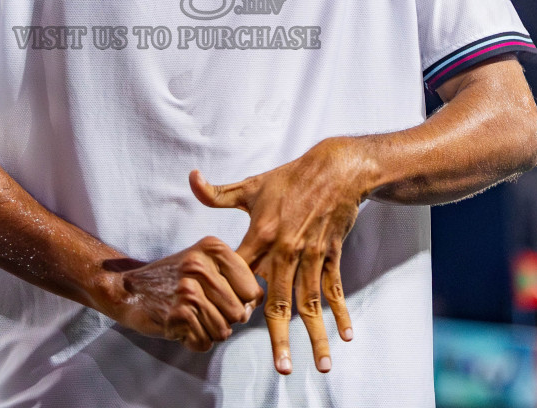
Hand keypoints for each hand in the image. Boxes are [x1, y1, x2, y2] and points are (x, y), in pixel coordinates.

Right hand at [104, 236, 263, 351]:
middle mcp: (200, 266)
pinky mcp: (177, 315)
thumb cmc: (174, 279)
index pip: (252, 290)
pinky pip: (204, 342)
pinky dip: (194, 340)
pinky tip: (181, 325)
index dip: (242, 301)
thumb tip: (251, 310)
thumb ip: (235, 281)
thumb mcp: (205, 264)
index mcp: (213, 248)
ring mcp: (187, 291)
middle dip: (225, 319)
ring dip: (209, 331)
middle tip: (203, 309)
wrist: (129, 289)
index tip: (221, 297)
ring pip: (224, 331)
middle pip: (240, 314)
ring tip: (191, 316)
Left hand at [191, 137, 371, 374]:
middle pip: (280, 301)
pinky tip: (345, 335)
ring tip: (319, 364)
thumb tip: (191, 178)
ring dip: (316, 335)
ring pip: (311, 302)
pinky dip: (341, 312)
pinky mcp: (331, 255)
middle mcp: (286, 250)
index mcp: (261, 234)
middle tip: (282, 367)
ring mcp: (311, 255)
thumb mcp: (252, 185)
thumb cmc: (290, 178)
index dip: (236, 301)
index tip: (232, 325)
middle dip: (280, 336)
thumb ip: (218, 193)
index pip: (243, 276)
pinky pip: (335, 288)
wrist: (336, 168)